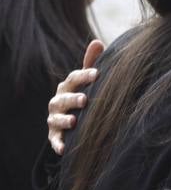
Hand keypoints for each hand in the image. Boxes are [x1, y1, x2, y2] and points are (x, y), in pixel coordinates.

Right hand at [47, 40, 104, 154]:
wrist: (74, 119)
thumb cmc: (84, 93)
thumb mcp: (88, 80)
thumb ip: (92, 62)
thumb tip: (97, 42)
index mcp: (68, 86)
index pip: (74, 78)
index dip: (84, 76)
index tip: (97, 74)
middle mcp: (58, 101)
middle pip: (63, 98)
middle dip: (73, 98)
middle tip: (85, 99)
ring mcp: (55, 118)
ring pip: (56, 118)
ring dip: (64, 119)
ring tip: (74, 121)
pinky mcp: (54, 135)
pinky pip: (54, 140)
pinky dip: (57, 144)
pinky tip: (64, 148)